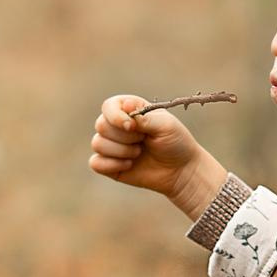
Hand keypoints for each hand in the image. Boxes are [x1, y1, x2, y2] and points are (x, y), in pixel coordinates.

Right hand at [90, 94, 222, 213]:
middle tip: (144, 141)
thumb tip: (124, 106)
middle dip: (125, 137)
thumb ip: (143, 117)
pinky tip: (130, 165)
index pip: (108, 106)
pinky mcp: (109, 165)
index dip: (116, 117)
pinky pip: (95, 163)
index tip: (133, 127)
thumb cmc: (176, 143)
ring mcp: (111, 145)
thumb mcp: (165, 126)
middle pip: (101, 126)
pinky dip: (112, 165)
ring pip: (98, 144)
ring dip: (122, 151)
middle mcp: (116, 125)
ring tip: (139, 153)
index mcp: (129, 109)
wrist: (181, 171)